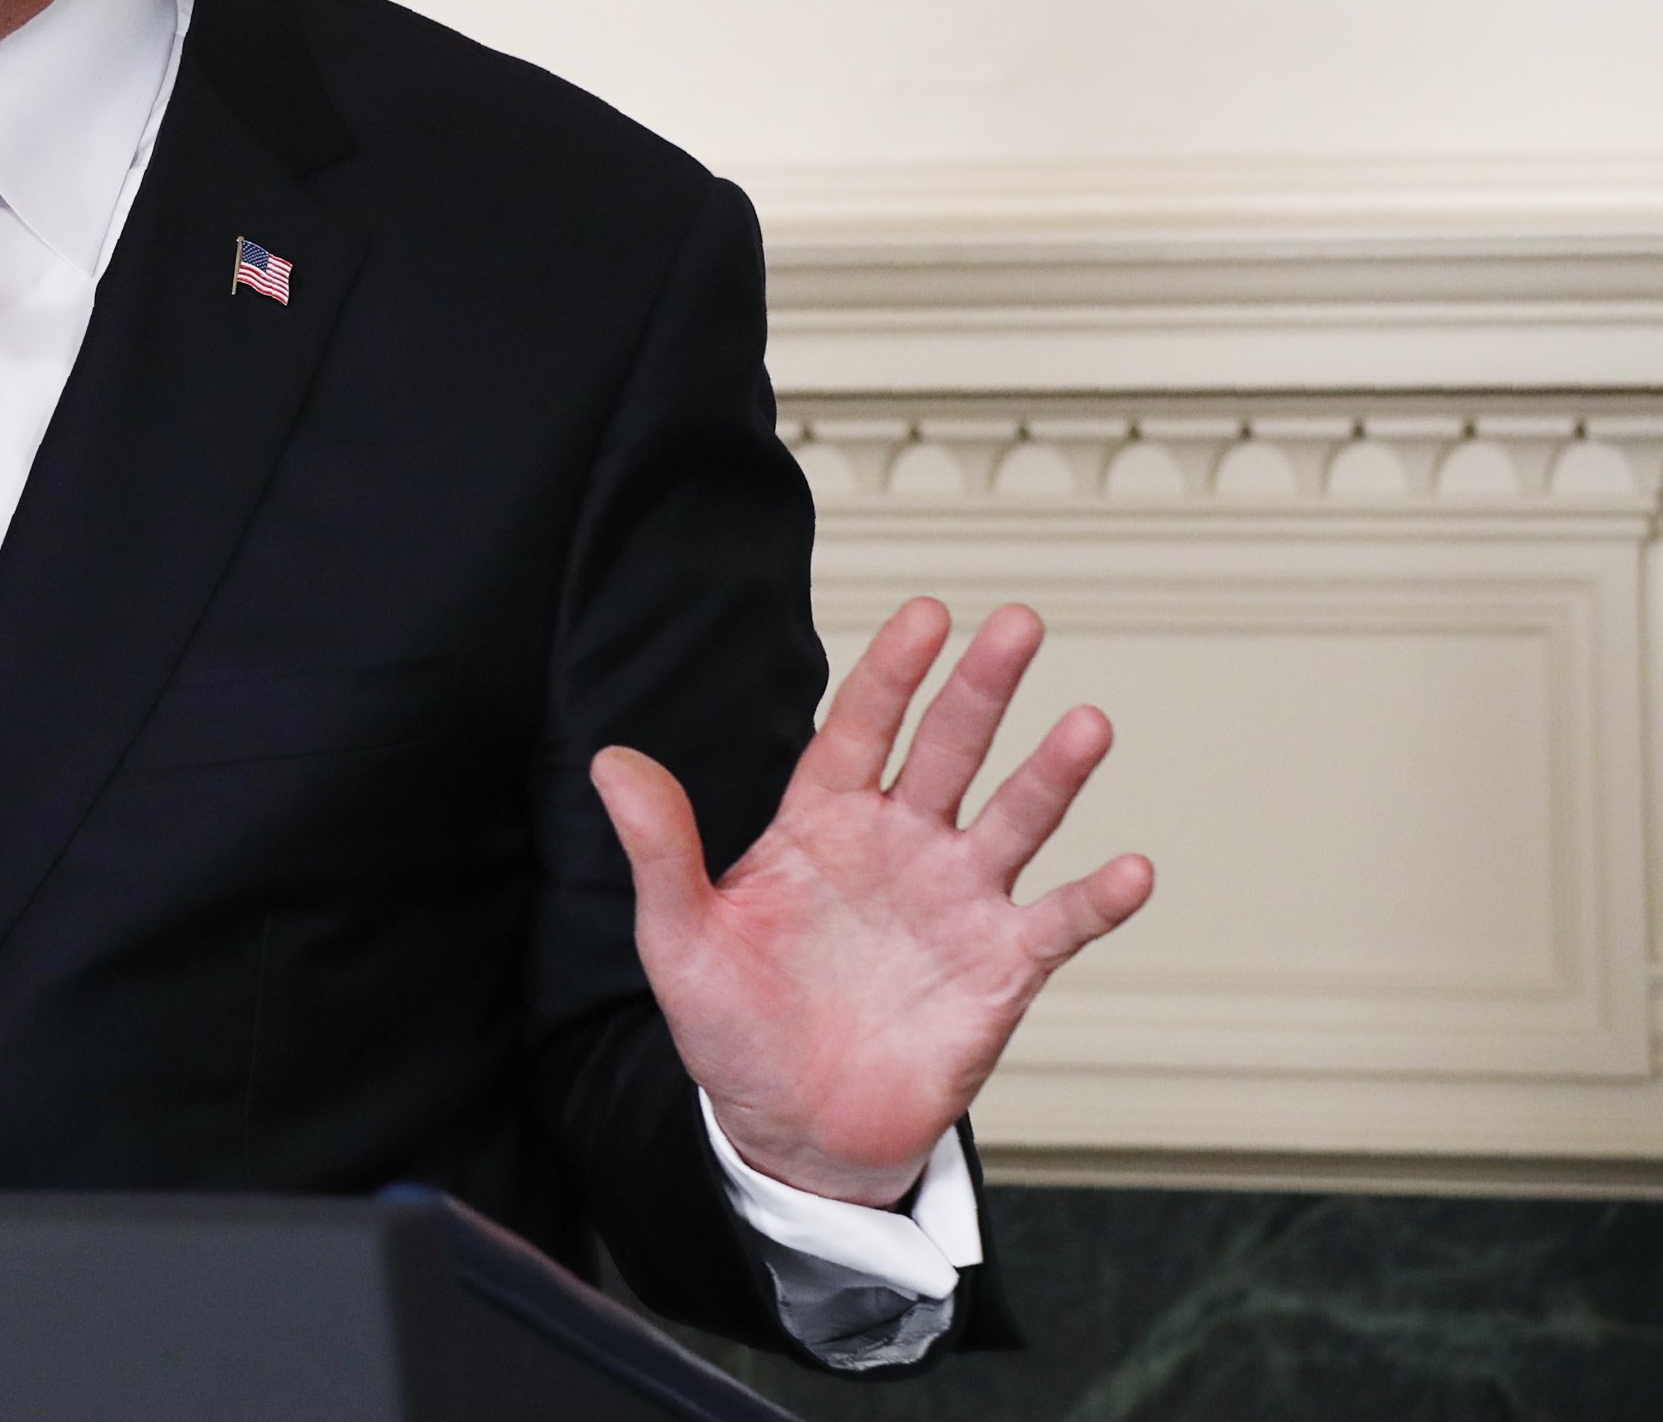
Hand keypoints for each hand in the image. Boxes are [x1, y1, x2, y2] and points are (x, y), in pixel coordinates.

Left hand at [589, 598, 1152, 1209]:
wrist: (790, 1128)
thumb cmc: (732, 1026)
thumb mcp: (678, 935)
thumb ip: (659, 846)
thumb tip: (611, 759)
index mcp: (822, 823)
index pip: (858, 727)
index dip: (891, 672)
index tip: (926, 613)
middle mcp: (898, 846)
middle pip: (947, 750)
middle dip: (981, 689)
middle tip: (1019, 624)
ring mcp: (955, 902)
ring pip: (1012, 820)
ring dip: (1051, 776)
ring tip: (1087, 725)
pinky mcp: (998, 970)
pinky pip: (1056, 926)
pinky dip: (1096, 900)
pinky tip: (1131, 870)